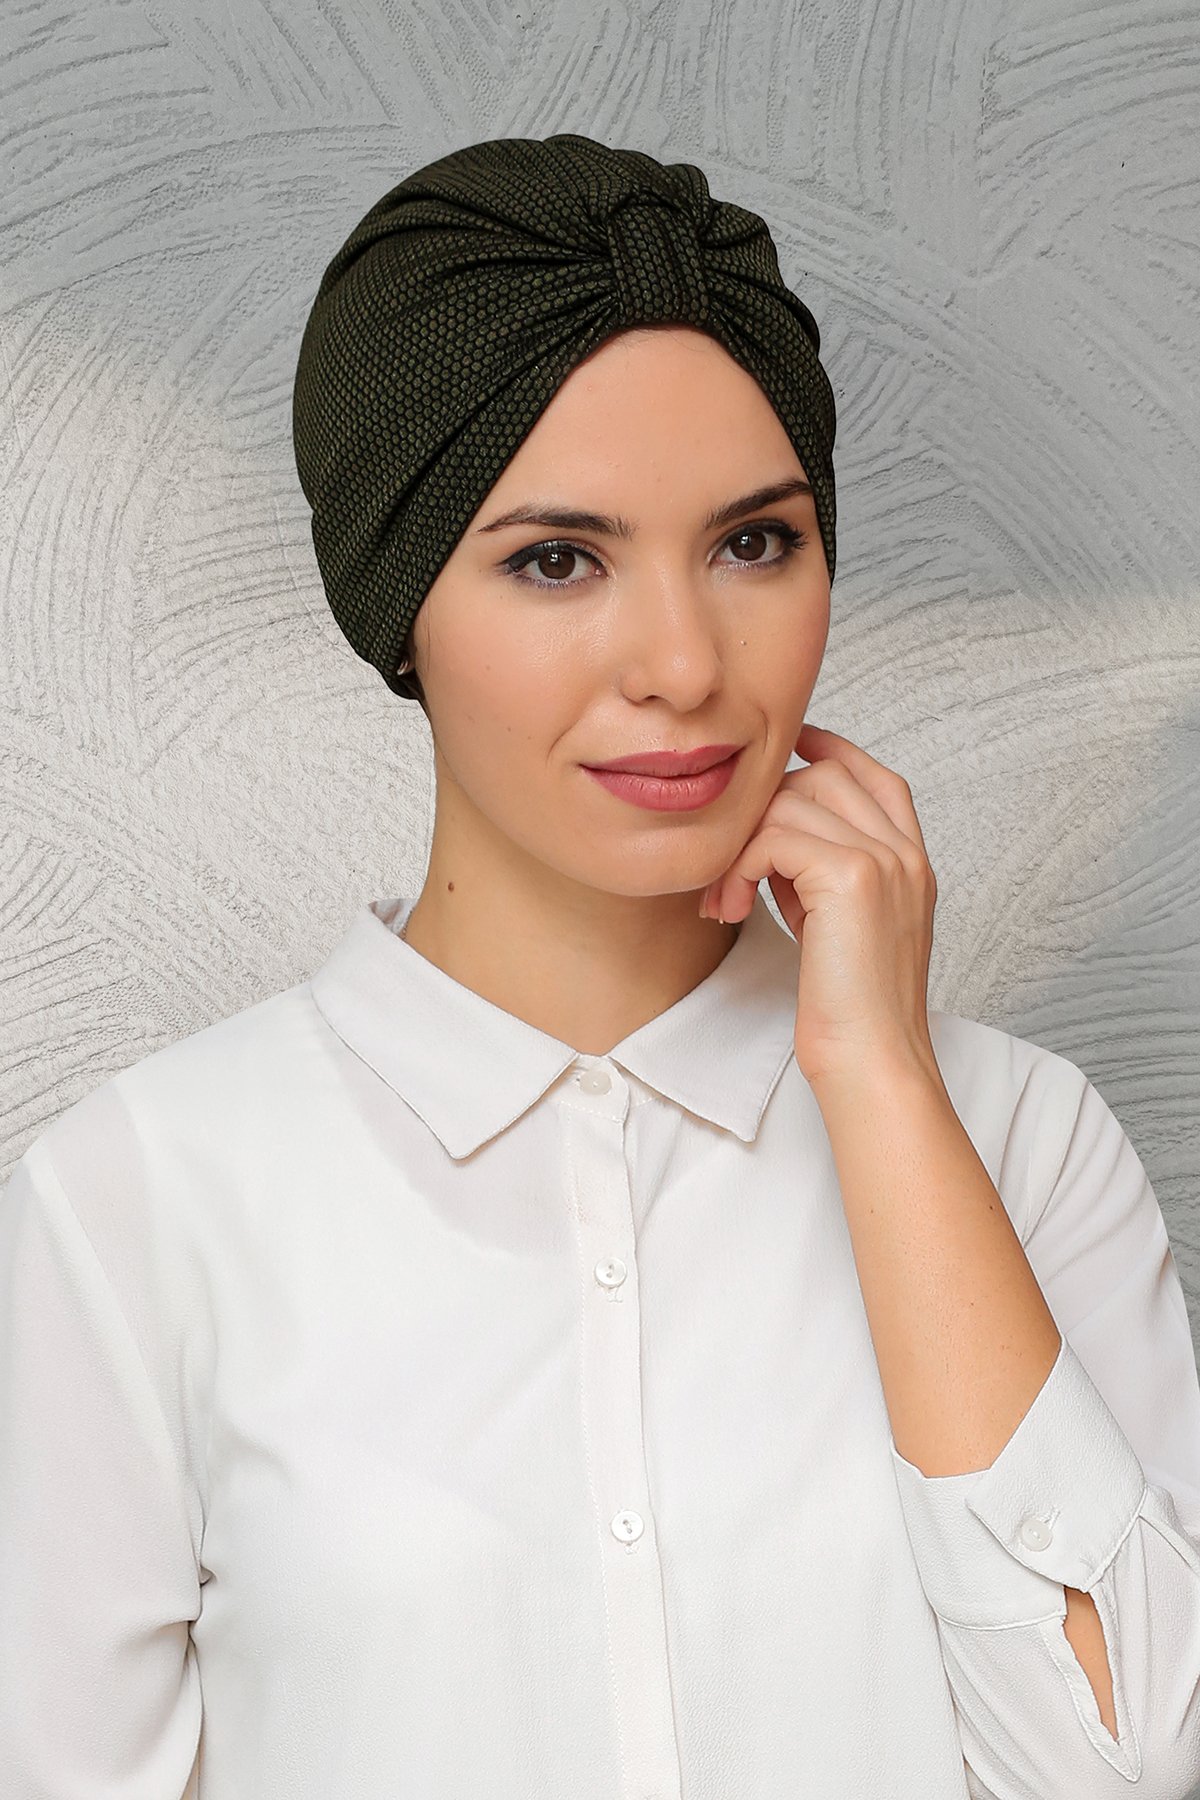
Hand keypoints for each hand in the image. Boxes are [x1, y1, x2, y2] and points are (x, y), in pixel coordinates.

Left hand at [699, 723, 938, 1087]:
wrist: (873, 1061)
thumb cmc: (850, 1010)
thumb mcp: (836, 927)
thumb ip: (817, 876)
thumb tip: (772, 840)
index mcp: (912, 863)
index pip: (876, 776)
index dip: (829, 751)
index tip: (783, 751)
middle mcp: (905, 853)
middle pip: (825, 775)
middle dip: (763, 809)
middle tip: (729, 871)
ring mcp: (885, 860)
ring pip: (793, 799)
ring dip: (741, 844)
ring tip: (725, 899)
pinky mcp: (853, 877)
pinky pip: (775, 837)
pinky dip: (740, 867)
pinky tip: (731, 908)